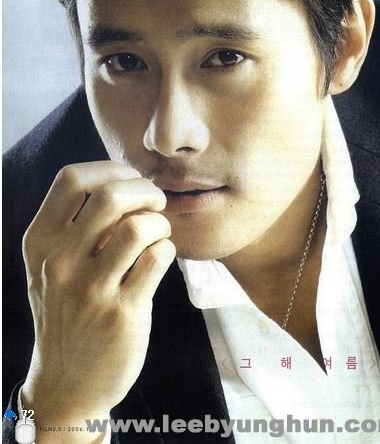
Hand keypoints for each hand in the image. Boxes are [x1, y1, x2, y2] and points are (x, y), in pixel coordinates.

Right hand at [21, 161, 174, 437]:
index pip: (72, 179)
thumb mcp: (50, 265)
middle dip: (145, 190)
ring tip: (158, 234)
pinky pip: (158, 258)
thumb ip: (73, 225)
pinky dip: (167, 250)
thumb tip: (121, 180)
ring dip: (159, 222)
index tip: (129, 181)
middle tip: (155, 203)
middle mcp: (60, 261)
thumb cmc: (66, 312)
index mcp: (40, 242)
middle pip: (111, 195)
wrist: (67, 383)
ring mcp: (90, 288)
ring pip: (139, 226)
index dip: (110, 169)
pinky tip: (159, 259)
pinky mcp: (122, 312)